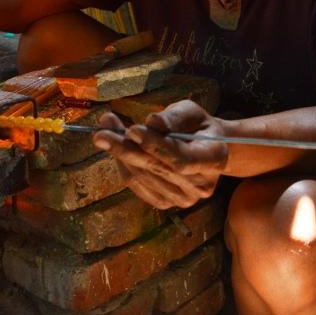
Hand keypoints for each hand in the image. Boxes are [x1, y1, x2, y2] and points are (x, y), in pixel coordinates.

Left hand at [93, 100, 228, 208]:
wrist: (203, 147)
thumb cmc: (195, 125)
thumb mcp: (189, 111)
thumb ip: (173, 117)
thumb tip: (152, 122)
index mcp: (214, 159)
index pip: (181, 159)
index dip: (155, 146)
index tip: (132, 129)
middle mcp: (201, 186)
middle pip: (157, 169)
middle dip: (126, 148)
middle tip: (102, 131)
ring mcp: (183, 199)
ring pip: (142, 177)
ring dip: (119, 154)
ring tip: (106, 131)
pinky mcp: (165, 203)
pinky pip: (136, 184)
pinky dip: (123, 165)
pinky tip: (117, 148)